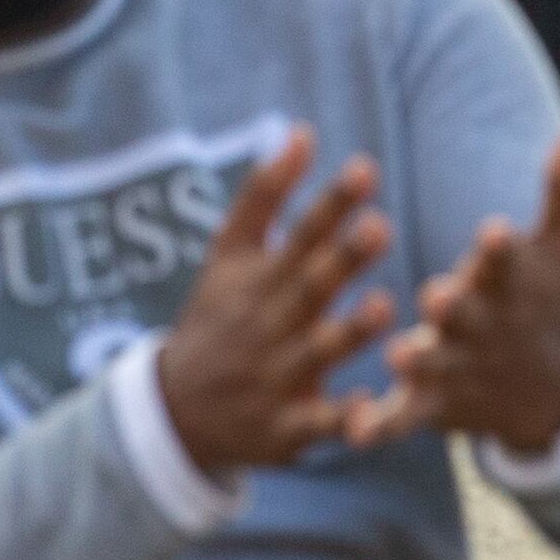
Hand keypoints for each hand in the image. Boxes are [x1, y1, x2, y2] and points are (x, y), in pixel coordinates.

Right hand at [153, 128, 397, 477]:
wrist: (176, 412)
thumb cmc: (219, 317)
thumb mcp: (229, 254)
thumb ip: (267, 193)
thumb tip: (304, 131)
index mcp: (261, 279)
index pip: (300, 234)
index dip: (331, 204)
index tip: (365, 169)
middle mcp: (270, 324)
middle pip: (310, 287)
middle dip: (343, 259)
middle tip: (380, 226)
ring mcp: (277, 376)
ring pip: (318, 353)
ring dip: (349, 332)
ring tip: (383, 306)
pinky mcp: (287, 429)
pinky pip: (316, 425)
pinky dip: (341, 419)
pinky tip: (369, 408)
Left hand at [359, 113, 559, 454]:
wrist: (546, 390)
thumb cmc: (545, 298)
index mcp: (509, 283)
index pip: (507, 263)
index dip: (501, 251)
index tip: (494, 231)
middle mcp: (482, 327)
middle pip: (467, 316)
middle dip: (454, 307)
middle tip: (439, 295)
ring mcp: (457, 368)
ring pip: (434, 366)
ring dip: (418, 361)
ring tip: (401, 353)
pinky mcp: (430, 405)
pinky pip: (402, 417)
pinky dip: (381, 425)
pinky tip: (355, 431)